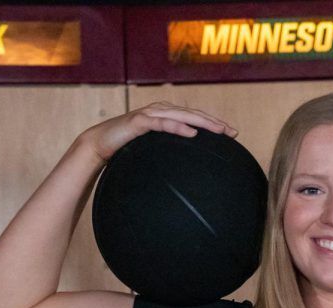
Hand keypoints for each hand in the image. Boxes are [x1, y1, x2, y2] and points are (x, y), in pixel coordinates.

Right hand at [75, 100, 236, 163]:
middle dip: (214, 122)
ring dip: (202, 122)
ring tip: (219, 130)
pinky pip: (162, 123)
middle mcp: (160, 111)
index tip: (232, 134)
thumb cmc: (127, 149)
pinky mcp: (138, 122)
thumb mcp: (154, 151)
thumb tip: (188, 172)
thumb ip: (170, 153)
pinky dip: (177, 127)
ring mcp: (149, 114)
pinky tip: (192, 133)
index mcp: (165, 116)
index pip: (194, 118)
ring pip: (181, 116)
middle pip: (193, 114)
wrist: (99, 144)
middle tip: (232, 132)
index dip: (213, 123)